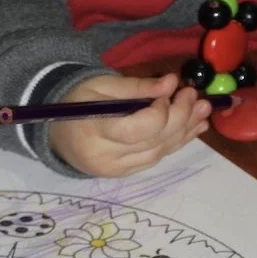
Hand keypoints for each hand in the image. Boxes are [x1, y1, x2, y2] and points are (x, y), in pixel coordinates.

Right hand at [49, 73, 210, 176]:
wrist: (55, 132)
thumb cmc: (77, 102)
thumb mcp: (101, 86)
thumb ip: (137, 87)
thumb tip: (172, 83)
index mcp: (93, 131)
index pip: (138, 128)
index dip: (160, 110)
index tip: (167, 90)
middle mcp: (104, 157)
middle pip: (153, 141)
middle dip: (180, 117)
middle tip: (195, 96)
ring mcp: (113, 170)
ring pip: (158, 153)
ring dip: (184, 132)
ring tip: (201, 111)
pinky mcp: (122, 174)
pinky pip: (154, 159)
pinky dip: (174, 143)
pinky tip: (191, 128)